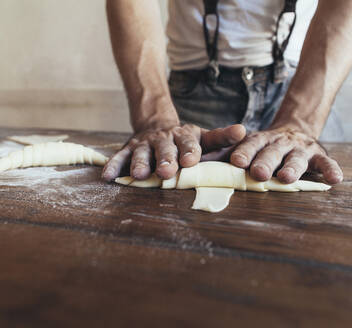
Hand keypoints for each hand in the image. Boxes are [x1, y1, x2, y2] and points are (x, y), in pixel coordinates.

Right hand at [102, 123, 245, 180]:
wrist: (157, 125)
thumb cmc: (185, 140)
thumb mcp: (204, 137)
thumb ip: (221, 137)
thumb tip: (243, 132)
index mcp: (185, 137)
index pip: (190, 144)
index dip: (190, 151)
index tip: (191, 161)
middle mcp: (164, 140)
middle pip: (165, 150)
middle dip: (165, 160)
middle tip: (167, 171)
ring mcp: (145, 144)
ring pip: (142, 154)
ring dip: (141, 164)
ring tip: (140, 175)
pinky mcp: (129, 149)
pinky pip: (120, 158)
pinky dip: (114, 166)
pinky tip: (108, 177)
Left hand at [229, 128, 342, 183]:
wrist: (294, 131)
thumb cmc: (264, 147)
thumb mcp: (247, 147)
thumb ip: (225, 156)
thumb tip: (196, 166)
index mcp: (261, 140)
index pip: (251, 144)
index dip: (244, 152)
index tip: (236, 161)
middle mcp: (280, 142)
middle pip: (272, 152)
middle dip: (265, 162)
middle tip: (258, 174)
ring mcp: (300, 148)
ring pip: (297, 158)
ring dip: (292, 167)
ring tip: (287, 178)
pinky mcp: (318, 155)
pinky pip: (326, 163)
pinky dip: (330, 169)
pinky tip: (335, 179)